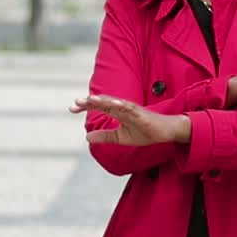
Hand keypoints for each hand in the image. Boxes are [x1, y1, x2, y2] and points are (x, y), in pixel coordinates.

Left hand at [70, 95, 190, 145]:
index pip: (98, 107)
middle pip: (103, 102)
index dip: (85, 106)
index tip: (71, 108)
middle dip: (89, 102)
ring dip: (102, 100)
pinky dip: (122, 104)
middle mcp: (122, 107)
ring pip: (114, 102)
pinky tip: (114, 103)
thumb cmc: (145, 132)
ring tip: (90, 99)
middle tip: (75, 103)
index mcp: (117, 112)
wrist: (164, 133)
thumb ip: (105, 136)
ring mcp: (131, 109)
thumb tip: (87, 137)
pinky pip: (130, 108)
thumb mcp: (120, 137)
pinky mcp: (141, 113)